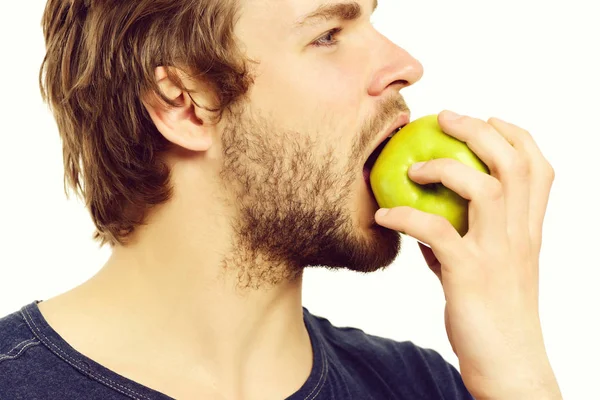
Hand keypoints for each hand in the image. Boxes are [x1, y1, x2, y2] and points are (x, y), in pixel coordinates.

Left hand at [374, 110, 561, 398]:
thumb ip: (463, 239)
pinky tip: (383, 217)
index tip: (489, 117)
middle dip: (479, 131)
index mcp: (529, 230)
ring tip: (414, 168)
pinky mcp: (470, 275)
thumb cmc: (494, 314)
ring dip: (445, 167)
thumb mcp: (488, 269)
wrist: (509, 363)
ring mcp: (497, 253)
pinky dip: (405, 218)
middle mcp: (520, 235)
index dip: (516, 134)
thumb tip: (424, 220)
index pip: (538, 167)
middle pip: (512, 164)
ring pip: (484, 188)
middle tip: (445, 117)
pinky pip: (435, 232)